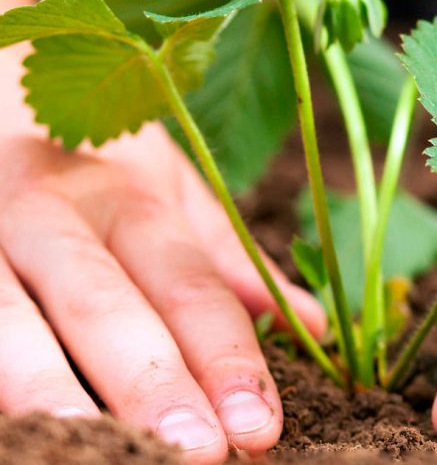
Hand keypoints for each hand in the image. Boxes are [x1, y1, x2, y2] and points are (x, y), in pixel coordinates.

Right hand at [0, 51, 325, 463]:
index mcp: (129, 198)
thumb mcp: (172, 192)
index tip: (259, 426)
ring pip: (11, 320)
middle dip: (151, 383)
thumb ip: (230, 260)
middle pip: (105, 305)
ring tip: (97, 457)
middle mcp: (52, 212)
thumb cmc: (100, 162)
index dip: (226, 357)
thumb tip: (312, 325)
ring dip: (53, 392)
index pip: (189, 284)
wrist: (1, 99)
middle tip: (201, 454)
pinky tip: (21, 432)